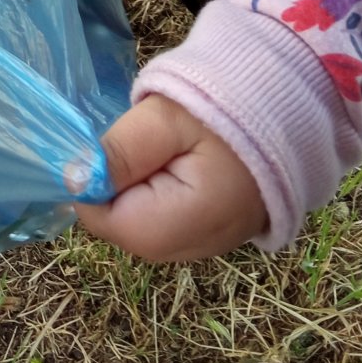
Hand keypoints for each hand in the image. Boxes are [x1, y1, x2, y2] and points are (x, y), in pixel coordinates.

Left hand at [73, 95, 266, 260]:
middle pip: (119, 225)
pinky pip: (163, 221)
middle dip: (118, 184)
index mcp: (181, 225)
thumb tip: (71, 179)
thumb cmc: (226, 111)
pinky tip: (180, 163)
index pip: (103, 219)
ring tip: (169, 149)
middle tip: (150, 142)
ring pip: (139, 223)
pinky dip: (158, 193)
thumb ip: (119, 151)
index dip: (94, 181)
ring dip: (137, 187)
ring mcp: (203, 246)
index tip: (117, 144)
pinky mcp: (209, 235)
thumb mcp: (164, 119)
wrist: (290, 112)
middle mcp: (191, 250)